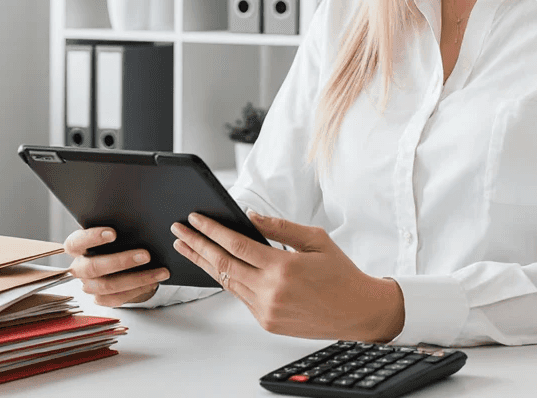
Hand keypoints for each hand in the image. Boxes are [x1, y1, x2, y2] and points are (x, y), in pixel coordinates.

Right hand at [64, 227, 169, 307]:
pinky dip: (137, 290)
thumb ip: (119, 226)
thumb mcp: (116, 230)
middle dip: (121, 261)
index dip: (92, 238)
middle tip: (146, 255)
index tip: (113, 233)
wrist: (122, 262)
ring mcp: (89, 285)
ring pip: (107, 286)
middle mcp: (79, 267)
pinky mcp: (100, 298)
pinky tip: (153, 281)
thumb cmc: (117, 241)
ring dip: (136, 278)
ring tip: (159, 271)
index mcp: (77, 246)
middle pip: (93, 267)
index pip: (76, 242)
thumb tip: (138, 218)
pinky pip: (117, 298)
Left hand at [171, 211, 404, 341]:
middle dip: (196, 245)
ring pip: (227, 282)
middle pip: (222, 264)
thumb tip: (249, 215)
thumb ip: (279, 227)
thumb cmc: (341, 273)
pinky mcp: (267, 321)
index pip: (236, 244)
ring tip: (188, 247)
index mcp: (283, 267)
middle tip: (179, 231)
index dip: (211, 230)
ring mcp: (267, 310)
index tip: (195, 218)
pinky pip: (240, 296)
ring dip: (205, 263)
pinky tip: (216, 267)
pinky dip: (227, 279)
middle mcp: (270, 291)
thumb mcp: (315, 240)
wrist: (358, 312)